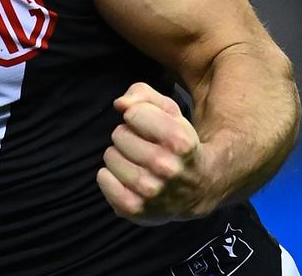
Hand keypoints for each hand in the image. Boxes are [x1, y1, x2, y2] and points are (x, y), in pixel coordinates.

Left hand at [96, 82, 210, 225]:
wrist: (199, 187)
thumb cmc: (178, 143)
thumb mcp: (170, 111)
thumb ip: (143, 94)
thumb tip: (120, 104)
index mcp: (180, 141)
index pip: (132, 114)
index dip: (139, 117)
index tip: (153, 128)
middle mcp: (167, 168)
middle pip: (119, 135)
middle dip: (129, 136)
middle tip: (146, 148)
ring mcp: (150, 192)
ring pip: (109, 156)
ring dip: (120, 156)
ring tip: (139, 163)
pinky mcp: (134, 209)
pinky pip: (102, 178)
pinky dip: (109, 175)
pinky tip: (128, 178)